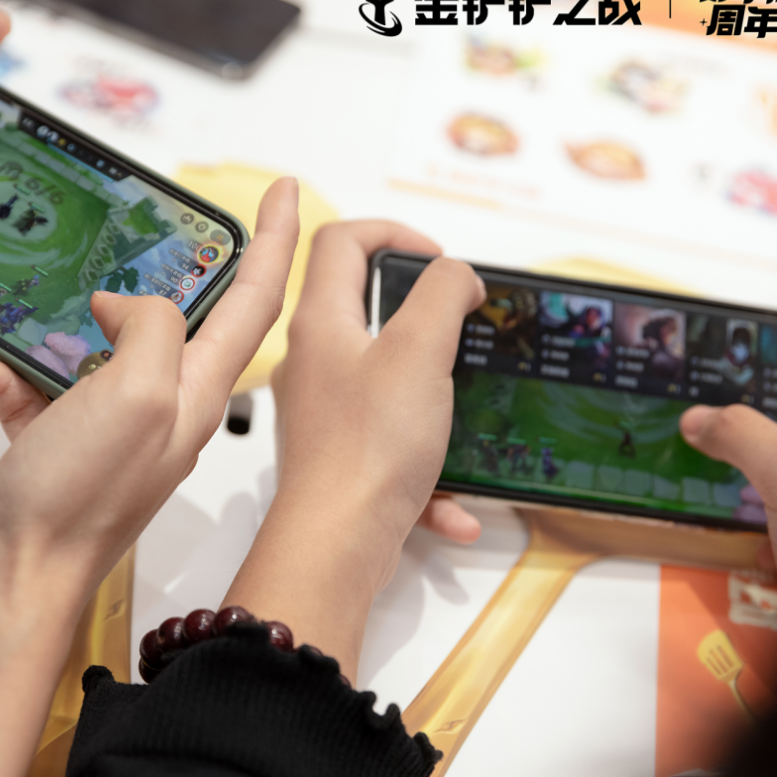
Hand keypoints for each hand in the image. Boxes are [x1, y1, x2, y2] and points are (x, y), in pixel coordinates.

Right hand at [0, 178, 300, 592]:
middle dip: (170, 264)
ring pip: (98, 343)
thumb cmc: (83, 499)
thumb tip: (124, 305)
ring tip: (31, 288)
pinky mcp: (62, 442)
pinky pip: (37, 385)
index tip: (282, 187)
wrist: (19, 581)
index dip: (271, 238)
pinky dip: (5, 371)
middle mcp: (163, 401)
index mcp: (196, 387)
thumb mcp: (137, 393)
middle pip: (181, 315)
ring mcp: (113, 423)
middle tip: (151, 219)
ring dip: (62, 317)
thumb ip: (151, 329)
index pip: (253, 298)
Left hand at [224, 222, 485, 678]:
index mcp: (321, 323)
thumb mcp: (420, 351)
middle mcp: (312, 362)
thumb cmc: (368, 448)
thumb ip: (442, 295)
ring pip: (383, 380)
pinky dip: (427, 468)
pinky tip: (455, 506)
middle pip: (359, 307)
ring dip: (431, 392)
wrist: (335, 545)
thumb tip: (455, 274)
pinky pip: (392, 447)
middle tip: (458, 323)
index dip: (393, 231)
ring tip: (463, 405)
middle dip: (418, 311)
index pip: (340, 241)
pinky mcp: (339, 458)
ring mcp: (323, 412)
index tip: (438, 257)